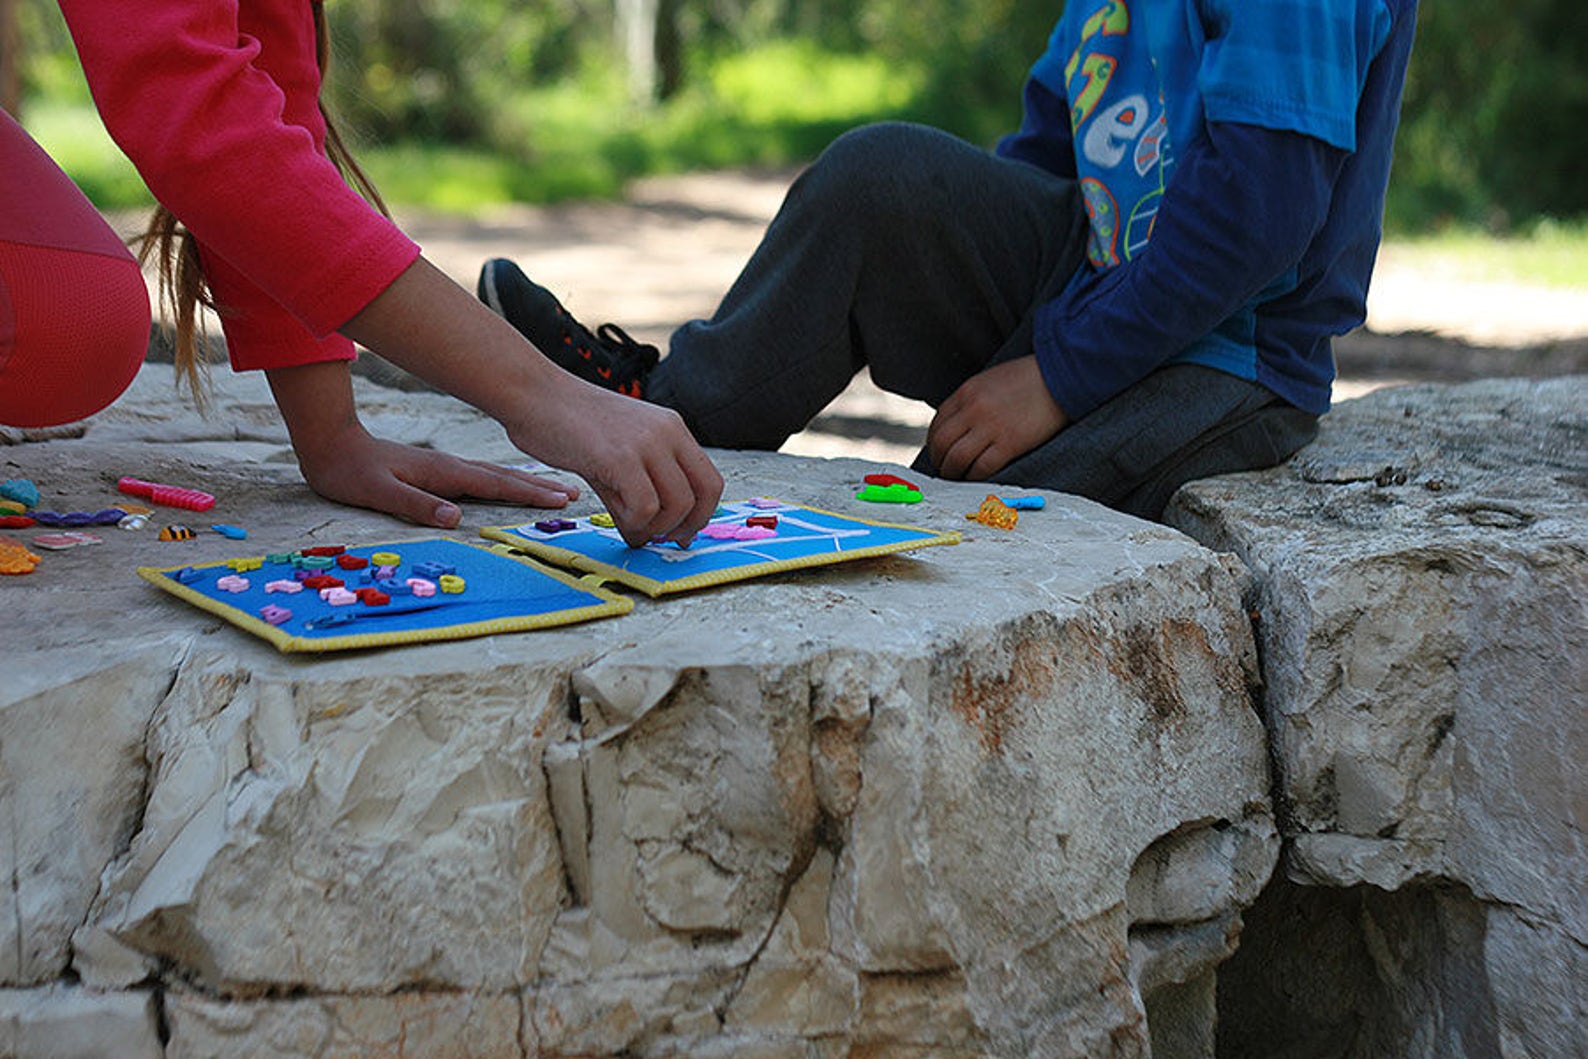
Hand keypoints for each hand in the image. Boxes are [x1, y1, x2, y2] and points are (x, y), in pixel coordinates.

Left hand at [267, 361, 578, 527]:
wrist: (331, 444)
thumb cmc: (350, 473)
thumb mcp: (378, 492)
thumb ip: (416, 504)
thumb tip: (455, 518)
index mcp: (444, 472)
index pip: (495, 485)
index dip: (530, 494)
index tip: (563, 499)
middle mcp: (452, 466)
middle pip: (506, 476)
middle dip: (542, 486)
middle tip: (577, 493)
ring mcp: (448, 466)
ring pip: (499, 474)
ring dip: (530, 481)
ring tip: (559, 488)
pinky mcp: (442, 469)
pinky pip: (486, 476)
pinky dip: (509, 480)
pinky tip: (516, 483)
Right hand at [505, 373, 723, 547]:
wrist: (533, 393)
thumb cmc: (568, 422)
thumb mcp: (617, 451)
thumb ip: (639, 487)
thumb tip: (650, 534)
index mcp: (672, 427)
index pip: (710, 479)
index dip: (702, 513)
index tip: (681, 531)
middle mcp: (667, 432)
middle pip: (705, 494)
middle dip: (686, 526)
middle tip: (660, 538)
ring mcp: (646, 443)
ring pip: (679, 505)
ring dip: (657, 528)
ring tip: (632, 526)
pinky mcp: (620, 458)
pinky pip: (646, 507)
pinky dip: (635, 524)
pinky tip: (617, 517)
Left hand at [926, 356, 1069, 479]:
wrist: (1062, 376)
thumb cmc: (1029, 379)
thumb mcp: (990, 380)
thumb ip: (972, 400)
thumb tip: (959, 424)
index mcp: (967, 392)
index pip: (938, 423)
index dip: (934, 443)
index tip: (939, 452)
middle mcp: (973, 410)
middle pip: (942, 443)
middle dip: (939, 460)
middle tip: (944, 469)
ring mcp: (990, 427)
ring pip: (956, 458)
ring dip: (952, 472)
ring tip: (957, 477)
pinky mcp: (1009, 443)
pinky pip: (982, 467)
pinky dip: (974, 477)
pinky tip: (976, 478)